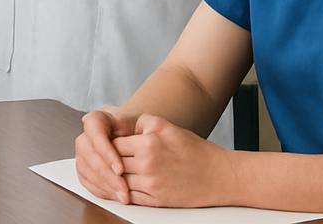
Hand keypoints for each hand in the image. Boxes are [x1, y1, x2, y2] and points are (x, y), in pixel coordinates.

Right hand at [74, 106, 138, 202]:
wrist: (137, 141)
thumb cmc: (141, 132)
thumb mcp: (142, 123)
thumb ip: (139, 122)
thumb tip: (132, 124)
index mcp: (98, 120)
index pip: (95, 132)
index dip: (106, 152)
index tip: (120, 169)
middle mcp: (87, 135)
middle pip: (89, 154)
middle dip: (107, 174)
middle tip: (123, 187)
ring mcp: (82, 152)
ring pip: (86, 169)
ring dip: (105, 185)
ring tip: (123, 195)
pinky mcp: (83, 167)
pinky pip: (86, 180)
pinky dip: (101, 190)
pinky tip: (116, 195)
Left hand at [113, 114, 233, 207]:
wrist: (218, 176)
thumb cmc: (194, 150)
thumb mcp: (168, 127)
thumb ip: (143, 123)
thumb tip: (121, 126)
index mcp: (149, 143)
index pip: (115, 143)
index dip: (111, 143)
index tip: (109, 144)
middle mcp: (148, 164)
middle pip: (114, 163)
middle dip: (109, 161)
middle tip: (104, 159)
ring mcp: (151, 184)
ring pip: (119, 181)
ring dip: (114, 178)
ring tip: (111, 173)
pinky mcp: (156, 200)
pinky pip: (129, 197)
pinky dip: (123, 192)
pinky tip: (121, 187)